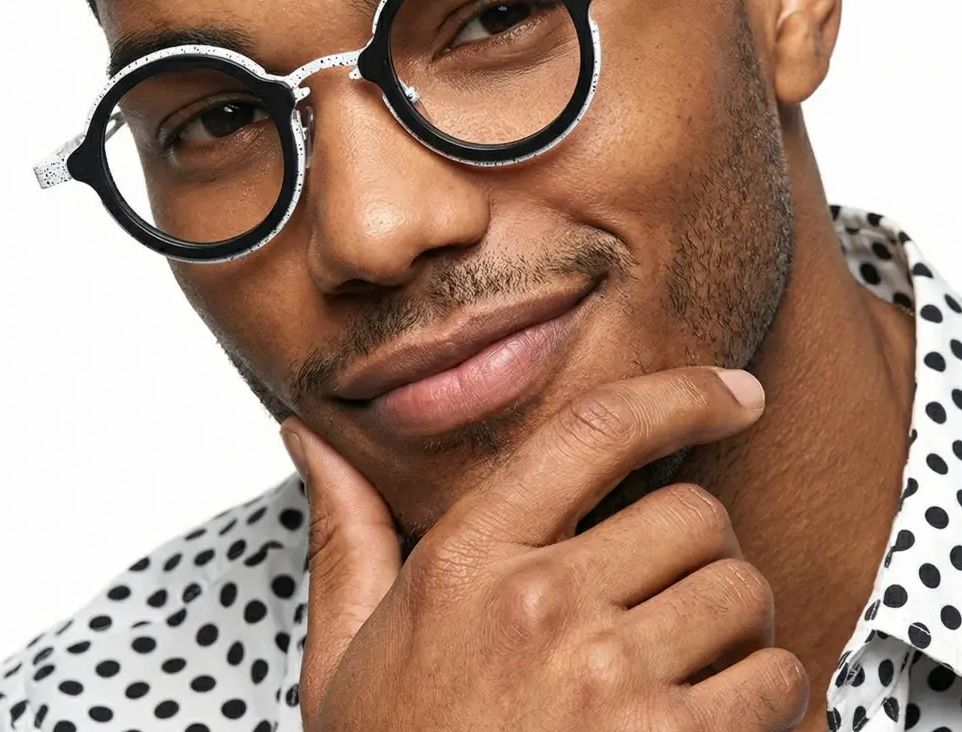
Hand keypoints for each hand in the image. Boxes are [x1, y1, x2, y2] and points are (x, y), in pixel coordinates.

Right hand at [281, 365, 809, 730]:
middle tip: (666, 597)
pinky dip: (766, 697)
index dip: (680, 393)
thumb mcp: (349, 652)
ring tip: (683, 668)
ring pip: (745, 593)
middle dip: (700, 549)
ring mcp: (609, 684)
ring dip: (736, 627)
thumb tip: (312, 437)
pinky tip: (709, 722)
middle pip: (695, 514)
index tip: (737, 391)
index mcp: (467, 558)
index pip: (594, 430)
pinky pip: (778, 681)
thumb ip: (345, 533)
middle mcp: (541, 606)